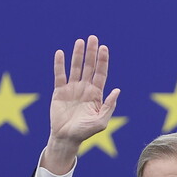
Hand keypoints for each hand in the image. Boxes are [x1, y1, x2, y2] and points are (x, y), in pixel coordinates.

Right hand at [45, 35, 119, 169]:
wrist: (66, 138)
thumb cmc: (85, 132)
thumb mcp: (101, 122)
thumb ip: (109, 106)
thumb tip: (117, 90)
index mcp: (96, 94)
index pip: (100, 73)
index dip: (102, 60)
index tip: (103, 48)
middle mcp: (85, 88)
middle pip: (89, 66)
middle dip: (91, 53)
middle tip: (93, 38)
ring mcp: (72, 89)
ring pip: (75, 68)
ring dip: (77, 55)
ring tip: (80, 41)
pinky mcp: (59, 92)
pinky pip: (59, 75)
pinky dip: (59, 64)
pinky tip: (60, 53)